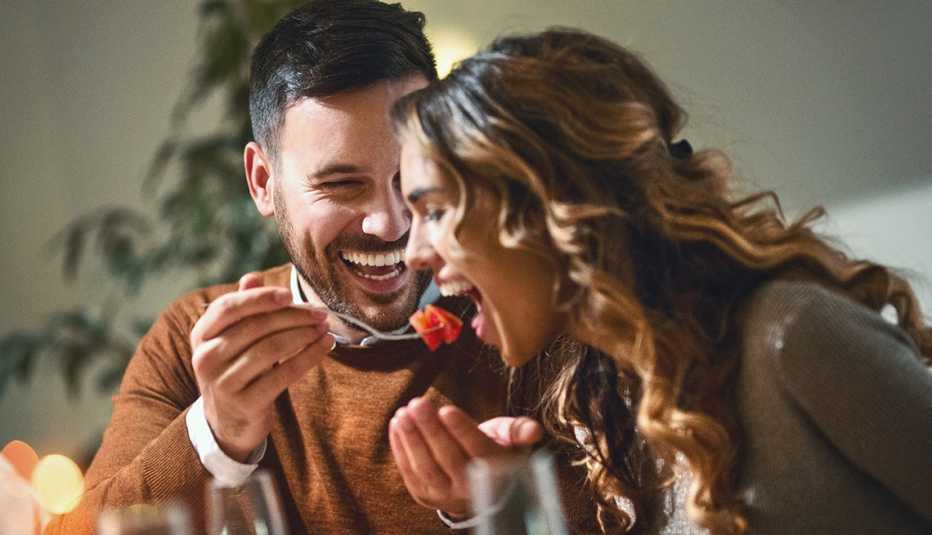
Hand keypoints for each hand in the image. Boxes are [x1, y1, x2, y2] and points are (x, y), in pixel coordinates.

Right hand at [190, 273, 334, 461]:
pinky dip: (308, 357)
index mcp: (201, 335)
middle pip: (255, 327)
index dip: (260, 298)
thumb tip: (253, 276)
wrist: (227, 423)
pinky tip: (325, 347)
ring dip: (304, 335)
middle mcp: (206, 357)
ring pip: (271, 349)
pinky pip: (283, 374)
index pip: (229, 307)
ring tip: (325, 328)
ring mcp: (223, 382)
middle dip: (293, 317)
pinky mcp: (245, 403)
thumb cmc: (236, 370)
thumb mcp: (232, 339)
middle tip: (320, 313)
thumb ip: (243, 309)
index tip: (289, 294)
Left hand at [389, 397, 542, 517]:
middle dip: (431, 429)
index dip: (461, 430)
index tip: (446, 409)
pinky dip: (401, 448)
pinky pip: (410, 473)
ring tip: (404, 413)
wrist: (480, 487)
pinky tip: (397, 425)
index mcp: (495, 470)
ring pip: (426, 467)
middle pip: (448, 457)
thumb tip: (535, 431)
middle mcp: (471, 488)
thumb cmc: (494, 451)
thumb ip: (518, 430)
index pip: (477, 450)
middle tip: (418, 403)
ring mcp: (445, 495)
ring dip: (412, 439)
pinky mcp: (425, 495)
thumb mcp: (509, 439)